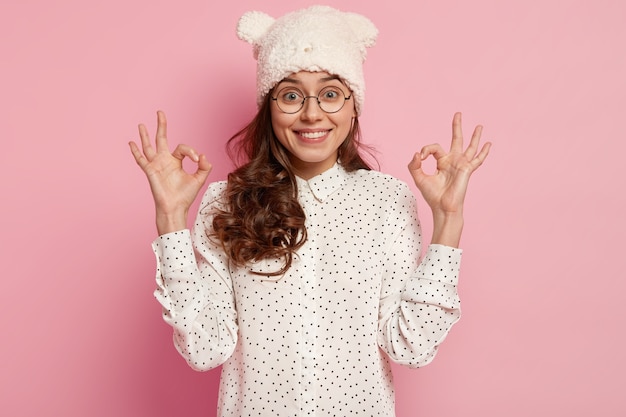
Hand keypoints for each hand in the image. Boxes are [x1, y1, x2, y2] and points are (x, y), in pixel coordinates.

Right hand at [129, 110, 211, 233]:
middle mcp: (165, 161)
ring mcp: (156, 165)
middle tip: (160, 112)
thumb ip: (204, 167)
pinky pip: (141, 159)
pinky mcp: (150, 171)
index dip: (191, 151)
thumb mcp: (199, 179)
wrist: (175, 208)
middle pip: (161, 139)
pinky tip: (131, 143)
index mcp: (176, 161)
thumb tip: (202, 155)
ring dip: (145, 135)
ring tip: (142, 124)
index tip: (197, 159)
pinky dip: (135, 151)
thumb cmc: (185, 196)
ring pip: (148, 146)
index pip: (182, 148)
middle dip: (161, 125)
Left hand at [408, 112, 490, 214]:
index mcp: (441, 162)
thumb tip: (417, 153)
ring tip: (479, 126)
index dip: (426, 149)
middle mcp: (452, 161)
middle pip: (456, 139)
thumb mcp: (419, 178)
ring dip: (475, 136)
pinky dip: (483, 152)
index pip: (434, 148)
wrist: (443, 207)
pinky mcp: (467, 170)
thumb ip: (414, 165)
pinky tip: (488, 144)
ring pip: (470, 146)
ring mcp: (461, 165)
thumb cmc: (432, 196)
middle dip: (457, 126)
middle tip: (458, 113)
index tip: (420, 157)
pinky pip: (477, 160)